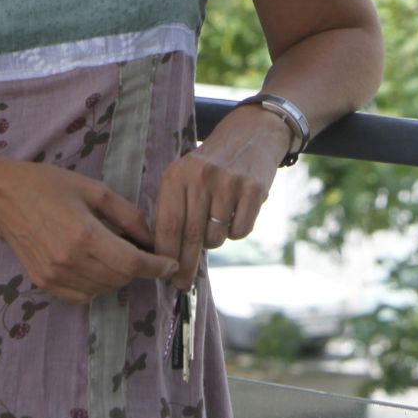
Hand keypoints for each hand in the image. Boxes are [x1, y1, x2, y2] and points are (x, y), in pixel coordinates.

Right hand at [0, 156, 177, 304]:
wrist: (3, 198)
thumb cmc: (49, 185)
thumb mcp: (94, 189)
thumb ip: (128, 215)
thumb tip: (152, 237)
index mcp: (85, 235)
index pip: (132, 264)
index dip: (156, 266)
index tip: (170, 262)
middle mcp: (71, 261)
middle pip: (120, 278)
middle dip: (138, 267)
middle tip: (139, 248)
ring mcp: (56, 276)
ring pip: (104, 289)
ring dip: (117, 275)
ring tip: (113, 252)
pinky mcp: (45, 283)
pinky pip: (83, 296)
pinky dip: (97, 285)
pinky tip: (93, 264)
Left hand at [153, 105, 290, 288]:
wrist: (252, 133)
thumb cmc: (211, 164)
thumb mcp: (185, 175)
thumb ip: (174, 209)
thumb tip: (165, 256)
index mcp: (176, 175)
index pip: (167, 225)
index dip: (165, 255)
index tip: (164, 274)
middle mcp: (201, 177)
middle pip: (190, 237)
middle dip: (184, 265)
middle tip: (181, 283)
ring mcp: (229, 183)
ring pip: (215, 238)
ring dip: (214, 240)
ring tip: (216, 220)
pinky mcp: (254, 189)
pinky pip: (240, 232)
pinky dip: (236, 232)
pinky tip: (236, 212)